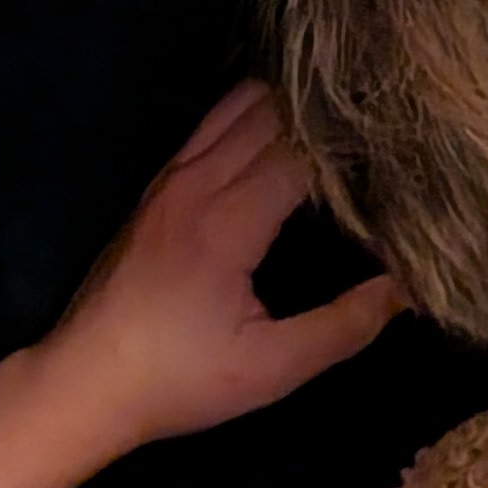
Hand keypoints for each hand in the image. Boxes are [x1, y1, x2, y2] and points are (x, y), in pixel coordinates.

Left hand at [33, 81, 400, 455]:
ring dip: (290, 103)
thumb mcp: (269, 370)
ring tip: (341, 118)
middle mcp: (199, 182)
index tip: (402, 150)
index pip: (305, 152)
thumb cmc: (177, 379)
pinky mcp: (158, 184)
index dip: (355, 147)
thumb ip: (342, 327)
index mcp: (228, 221)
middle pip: (275, 113)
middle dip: (328, 114)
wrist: (82, 383)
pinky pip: (213, 122)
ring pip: (240, 105)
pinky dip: (255, 112)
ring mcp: (172, 176)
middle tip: (384, 121)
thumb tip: (406, 287)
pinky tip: (284, 127)